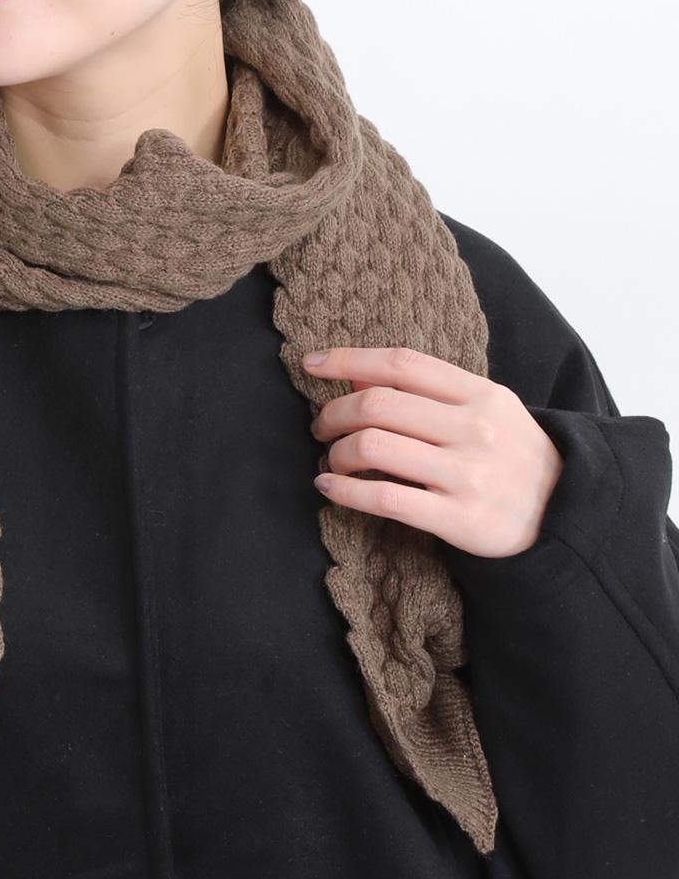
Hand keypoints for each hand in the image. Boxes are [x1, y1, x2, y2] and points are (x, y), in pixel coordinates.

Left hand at [304, 346, 564, 557]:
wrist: (566, 519)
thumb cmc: (513, 458)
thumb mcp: (488, 410)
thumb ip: (431, 391)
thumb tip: (356, 377)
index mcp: (481, 394)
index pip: (401, 363)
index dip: (348, 359)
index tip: (312, 364)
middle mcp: (475, 428)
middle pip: (377, 404)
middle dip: (333, 414)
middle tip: (321, 428)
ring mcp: (468, 474)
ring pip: (373, 447)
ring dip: (337, 453)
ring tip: (332, 462)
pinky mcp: (459, 519)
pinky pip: (383, 498)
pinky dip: (344, 492)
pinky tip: (330, 490)